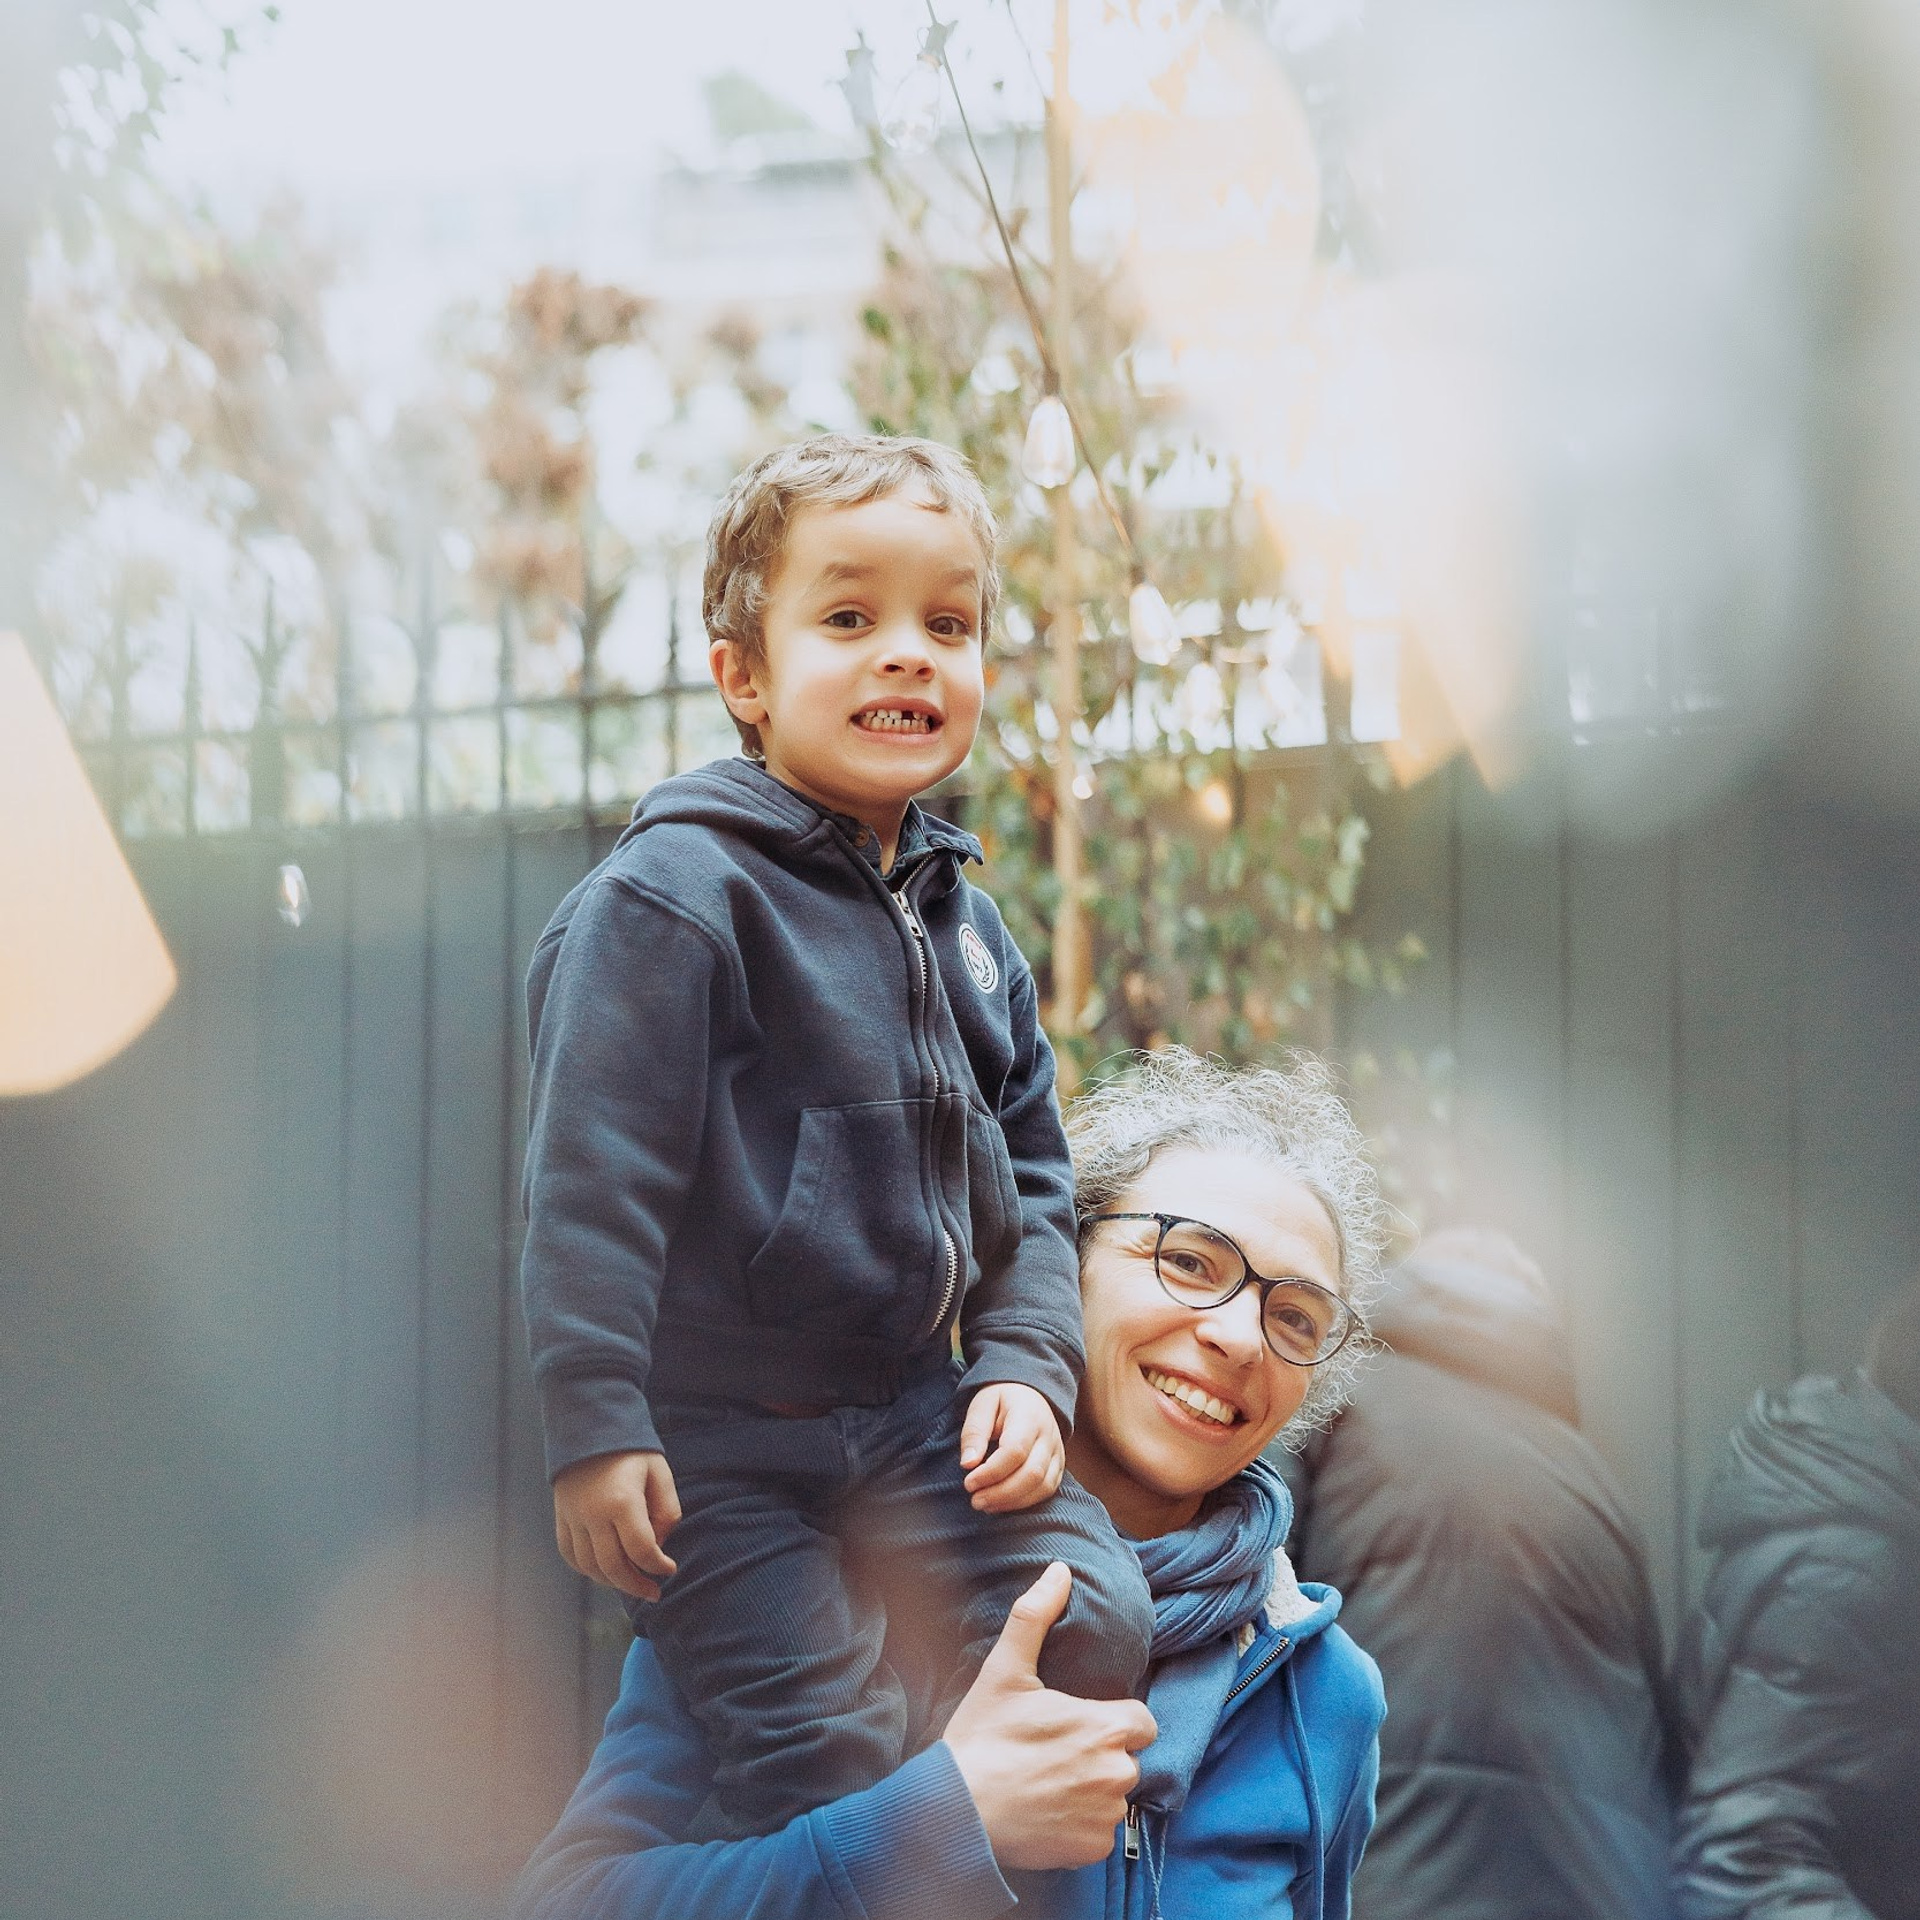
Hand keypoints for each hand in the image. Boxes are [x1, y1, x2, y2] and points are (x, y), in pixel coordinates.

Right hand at [552, 1450, 681, 1601]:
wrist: (590, 1424)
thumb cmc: (631, 1449)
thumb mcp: (660, 1472)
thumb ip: (667, 1510)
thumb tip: (660, 1544)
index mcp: (622, 1501)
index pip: (641, 1549)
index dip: (658, 1565)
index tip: (669, 1569)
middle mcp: (593, 1514)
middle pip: (613, 1567)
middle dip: (636, 1585)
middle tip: (653, 1592)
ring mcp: (572, 1517)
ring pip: (589, 1567)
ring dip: (611, 1582)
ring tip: (631, 1583)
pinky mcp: (561, 1516)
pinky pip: (570, 1555)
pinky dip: (586, 1570)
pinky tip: (605, 1572)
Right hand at [943, 1563, 1157, 1869]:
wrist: (956, 1811)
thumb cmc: (983, 1738)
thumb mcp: (1005, 1670)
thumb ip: (1036, 1615)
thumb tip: (1059, 1570)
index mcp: (1105, 1727)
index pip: (1142, 1721)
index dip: (1115, 1719)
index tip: (1082, 1722)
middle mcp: (1116, 1773)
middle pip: (1126, 1758)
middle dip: (1100, 1755)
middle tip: (1056, 1752)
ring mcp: (1106, 1816)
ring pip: (1114, 1797)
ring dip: (1091, 1791)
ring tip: (1047, 1782)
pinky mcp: (1092, 1851)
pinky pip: (1100, 1834)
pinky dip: (1080, 1826)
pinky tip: (1047, 1813)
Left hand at [960, 1382, 1065, 1511]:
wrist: (1029, 1394)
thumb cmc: (1001, 1400)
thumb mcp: (982, 1405)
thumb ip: (974, 1433)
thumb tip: (968, 1464)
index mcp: (1029, 1415)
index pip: (1015, 1451)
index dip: (991, 1472)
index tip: (968, 1482)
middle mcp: (1049, 1435)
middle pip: (1032, 1473)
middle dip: (1001, 1493)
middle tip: (975, 1500)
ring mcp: (1058, 1451)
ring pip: (1043, 1486)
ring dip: (1012, 1502)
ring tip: (985, 1505)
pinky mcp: (1059, 1466)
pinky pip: (1047, 1491)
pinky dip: (1025, 1502)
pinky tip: (1002, 1504)